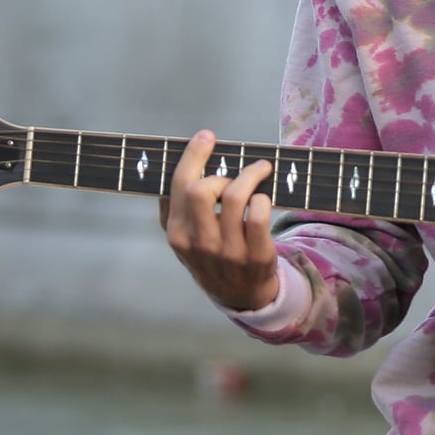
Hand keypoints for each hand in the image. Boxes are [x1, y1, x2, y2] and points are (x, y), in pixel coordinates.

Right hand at [159, 131, 279, 311]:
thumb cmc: (211, 258)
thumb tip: (171, 169)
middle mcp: (200, 243)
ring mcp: (228, 252)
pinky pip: (259, 216)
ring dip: (250, 176)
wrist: (241, 297)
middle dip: (220, 173)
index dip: (193, 156)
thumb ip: (172, 210)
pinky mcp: (256, 256)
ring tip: (260, 171)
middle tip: (235, 172)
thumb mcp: (184, 240)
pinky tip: (263, 198)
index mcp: (178, 234)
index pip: (180, 186)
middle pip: (202, 190)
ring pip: (235, 198)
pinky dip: (262, 199)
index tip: (206, 136)